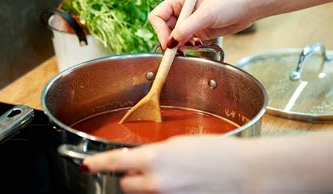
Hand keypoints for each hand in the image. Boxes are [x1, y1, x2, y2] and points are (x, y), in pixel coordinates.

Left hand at [82, 135, 251, 192]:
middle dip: (132, 178)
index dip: (97, 163)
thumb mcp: (181, 145)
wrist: (244, 173)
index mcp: (156, 158)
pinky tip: (180, 187)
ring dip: (147, 188)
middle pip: (126, 185)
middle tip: (149, 170)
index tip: (88, 165)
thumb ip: (157, 154)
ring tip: (171, 179)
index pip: (115, 161)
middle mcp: (156, 182)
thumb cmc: (219, 153)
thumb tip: (142, 160)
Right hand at [148, 0, 252, 49]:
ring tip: (189, 47)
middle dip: (169, 41)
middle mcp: (181, 11)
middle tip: (177, 51)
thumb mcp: (206, 15)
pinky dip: (187, 47)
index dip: (160, 31)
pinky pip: (185, 42)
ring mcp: (190, 22)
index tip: (168, 44)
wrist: (247, 8)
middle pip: (163, 29)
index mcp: (178, 1)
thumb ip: (187, 28)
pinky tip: (197, 45)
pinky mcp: (198, 31)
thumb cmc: (228, 3)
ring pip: (174, 37)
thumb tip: (171, 42)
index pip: (157, 17)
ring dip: (178, 45)